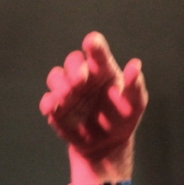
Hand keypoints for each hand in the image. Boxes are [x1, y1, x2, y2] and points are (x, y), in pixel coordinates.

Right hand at [39, 32, 147, 163]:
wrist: (109, 143)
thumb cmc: (123, 116)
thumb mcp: (135, 103)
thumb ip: (135, 85)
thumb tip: (135, 65)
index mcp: (103, 69)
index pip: (97, 52)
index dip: (94, 45)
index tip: (91, 41)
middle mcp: (83, 76)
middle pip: (73, 61)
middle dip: (74, 68)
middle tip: (80, 80)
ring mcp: (68, 91)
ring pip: (56, 77)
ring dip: (59, 83)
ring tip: (66, 95)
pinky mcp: (57, 109)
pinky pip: (47, 101)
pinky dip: (48, 102)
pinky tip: (51, 108)